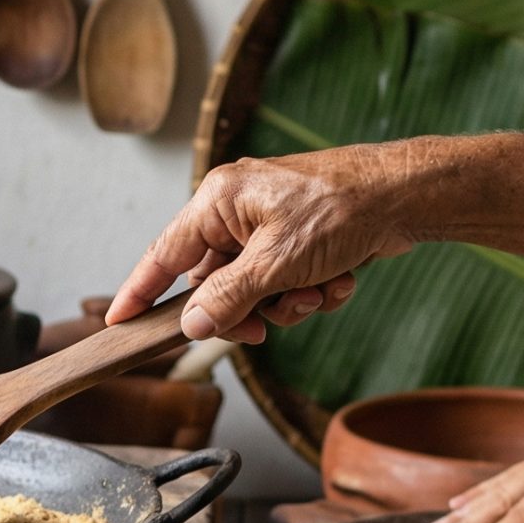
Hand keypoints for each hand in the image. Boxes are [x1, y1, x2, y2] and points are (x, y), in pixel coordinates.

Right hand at [107, 151, 414, 337]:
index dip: (139, 292)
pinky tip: (339, 281)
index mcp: (218, 202)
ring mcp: (268, 226)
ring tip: (318, 291)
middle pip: (213, 283)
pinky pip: (285, 283)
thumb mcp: (277, 263)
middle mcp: (236, 211)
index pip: (163, 255)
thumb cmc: (341, 210)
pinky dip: (311, 290)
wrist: (406, 196)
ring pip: (253, 289)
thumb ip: (227, 298)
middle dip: (245, 309)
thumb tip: (190, 325)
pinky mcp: (297, 240)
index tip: (117, 322)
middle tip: (262, 326)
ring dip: (286, 303)